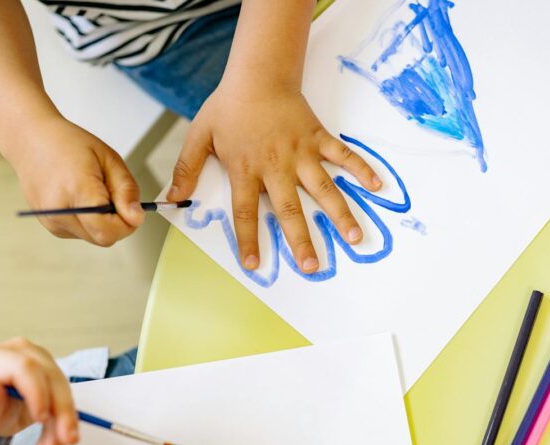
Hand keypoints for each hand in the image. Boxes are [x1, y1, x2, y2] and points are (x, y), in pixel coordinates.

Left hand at [0, 338, 77, 444]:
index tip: (40, 419)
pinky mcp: (52, 378)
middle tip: (67, 441)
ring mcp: (41, 363)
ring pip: (62, 393)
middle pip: (51, 379)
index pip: (25, 368)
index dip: (37, 392)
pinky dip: (59, 428)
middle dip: (62, 412)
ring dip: (62, 426)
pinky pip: (62, 402)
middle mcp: (24, 354)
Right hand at [6, 115, 144, 246]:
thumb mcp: (109, 159)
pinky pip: (81, 233)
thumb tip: (136, 219)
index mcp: (76, 190)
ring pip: (94, 238)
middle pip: (103, 238)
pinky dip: (89, 222)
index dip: (127, 223)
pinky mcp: (49, 225)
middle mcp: (59, 211)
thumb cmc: (70, 144)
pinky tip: (80, 198)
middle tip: (112, 195)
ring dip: (103, 222)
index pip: (108, 230)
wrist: (30, 140)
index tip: (130, 207)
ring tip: (93, 193)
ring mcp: (51, 221)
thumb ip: (126, 191)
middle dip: (117, 223)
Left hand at [167, 84, 381, 272]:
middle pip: (289, 209)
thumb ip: (187, 168)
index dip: (249, 240)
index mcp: (246, 169)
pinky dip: (362, 169)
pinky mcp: (319, 138)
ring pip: (323, 188)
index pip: (246, 212)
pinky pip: (343, 156)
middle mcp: (276, 166)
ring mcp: (301, 152)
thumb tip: (171, 199)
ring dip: (340, 214)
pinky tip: (378, 186)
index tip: (254, 265)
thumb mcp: (200, 135)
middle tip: (312, 266)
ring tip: (354, 239)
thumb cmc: (229, 107)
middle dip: (301, 239)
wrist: (258, 74)